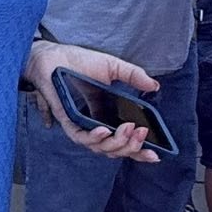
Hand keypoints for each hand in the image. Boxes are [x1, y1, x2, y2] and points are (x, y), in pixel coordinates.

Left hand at [25, 40, 162, 162]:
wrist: (55, 56)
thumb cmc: (80, 62)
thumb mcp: (112, 67)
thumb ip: (134, 76)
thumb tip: (154, 85)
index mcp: (109, 117)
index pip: (126, 141)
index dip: (140, 151)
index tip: (156, 155)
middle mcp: (96, 126)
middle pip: (116, 149)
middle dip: (132, 147)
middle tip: (142, 133)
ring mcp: (82, 126)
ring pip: (100, 148)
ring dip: (117, 143)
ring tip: (128, 130)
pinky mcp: (68, 122)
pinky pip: (80, 138)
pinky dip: (94, 138)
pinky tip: (104, 131)